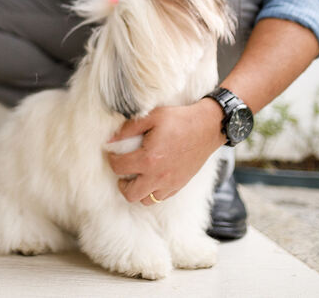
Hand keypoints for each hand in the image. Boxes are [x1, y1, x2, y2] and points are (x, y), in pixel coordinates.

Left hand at [105, 99, 224, 205]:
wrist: (208, 127)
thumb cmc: (179, 120)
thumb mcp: (152, 117)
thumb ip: (128, 129)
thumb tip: (110, 140)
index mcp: (148, 158)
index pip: (119, 168)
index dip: (112, 160)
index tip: (113, 154)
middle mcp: (158, 176)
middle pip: (130, 194)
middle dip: (122, 184)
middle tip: (122, 172)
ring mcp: (170, 183)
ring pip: (146, 200)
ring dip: (138, 190)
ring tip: (137, 176)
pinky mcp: (180, 185)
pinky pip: (161, 198)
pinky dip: (153, 191)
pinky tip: (152, 177)